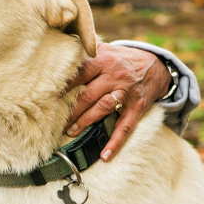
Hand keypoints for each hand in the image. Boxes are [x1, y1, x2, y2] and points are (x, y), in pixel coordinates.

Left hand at [63, 42, 171, 161]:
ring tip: (70, 132)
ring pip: (103, 108)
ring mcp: (126, 93)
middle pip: (88, 94)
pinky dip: (116, 142)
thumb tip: (58, 48)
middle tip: (53, 121)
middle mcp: (114, 76)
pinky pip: (125, 127)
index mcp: (103, 61)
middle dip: (71, 109)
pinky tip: (105, 155)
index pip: (79, 73)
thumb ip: (84, 51)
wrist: (156, 65)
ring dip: (86, 121)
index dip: (63, 85)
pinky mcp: (137, 107)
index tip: (47, 95)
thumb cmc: (121, 59)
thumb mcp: (105, 49)